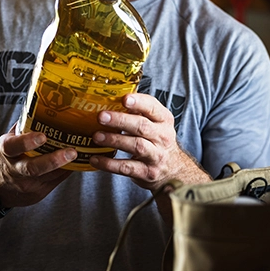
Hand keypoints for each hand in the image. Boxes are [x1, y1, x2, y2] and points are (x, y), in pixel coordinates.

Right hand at [0, 123, 76, 207]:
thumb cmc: (7, 157)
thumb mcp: (8, 141)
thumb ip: (23, 127)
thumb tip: (41, 105)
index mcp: (6, 151)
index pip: (13, 146)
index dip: (27, 142)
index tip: (43, 136)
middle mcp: (14, 170)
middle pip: (33, 168)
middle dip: (53, 160)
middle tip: (71, 151)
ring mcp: (26, 185)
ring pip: (48, 176)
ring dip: (66, 166)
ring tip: (81, 155)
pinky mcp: (37, 193)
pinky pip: (55, 182)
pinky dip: (66, 171)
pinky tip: (77, 163)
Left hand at [89, 93, 209, 190]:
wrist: (174, 170)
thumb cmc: (157, 140)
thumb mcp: (155, 123)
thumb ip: (138, 111)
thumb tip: (107, 97)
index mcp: (163, 120)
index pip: (153, 107)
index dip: (139, 102)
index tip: (124, 98)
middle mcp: (162, 137)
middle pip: (142, 126)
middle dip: (120, 120)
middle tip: (101, 117)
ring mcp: (156, 156)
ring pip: (136, 146)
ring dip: (114, 140)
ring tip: (96, 136)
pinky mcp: (147, 173)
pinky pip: (127, 168)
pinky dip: (109, 164)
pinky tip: (95, 159)